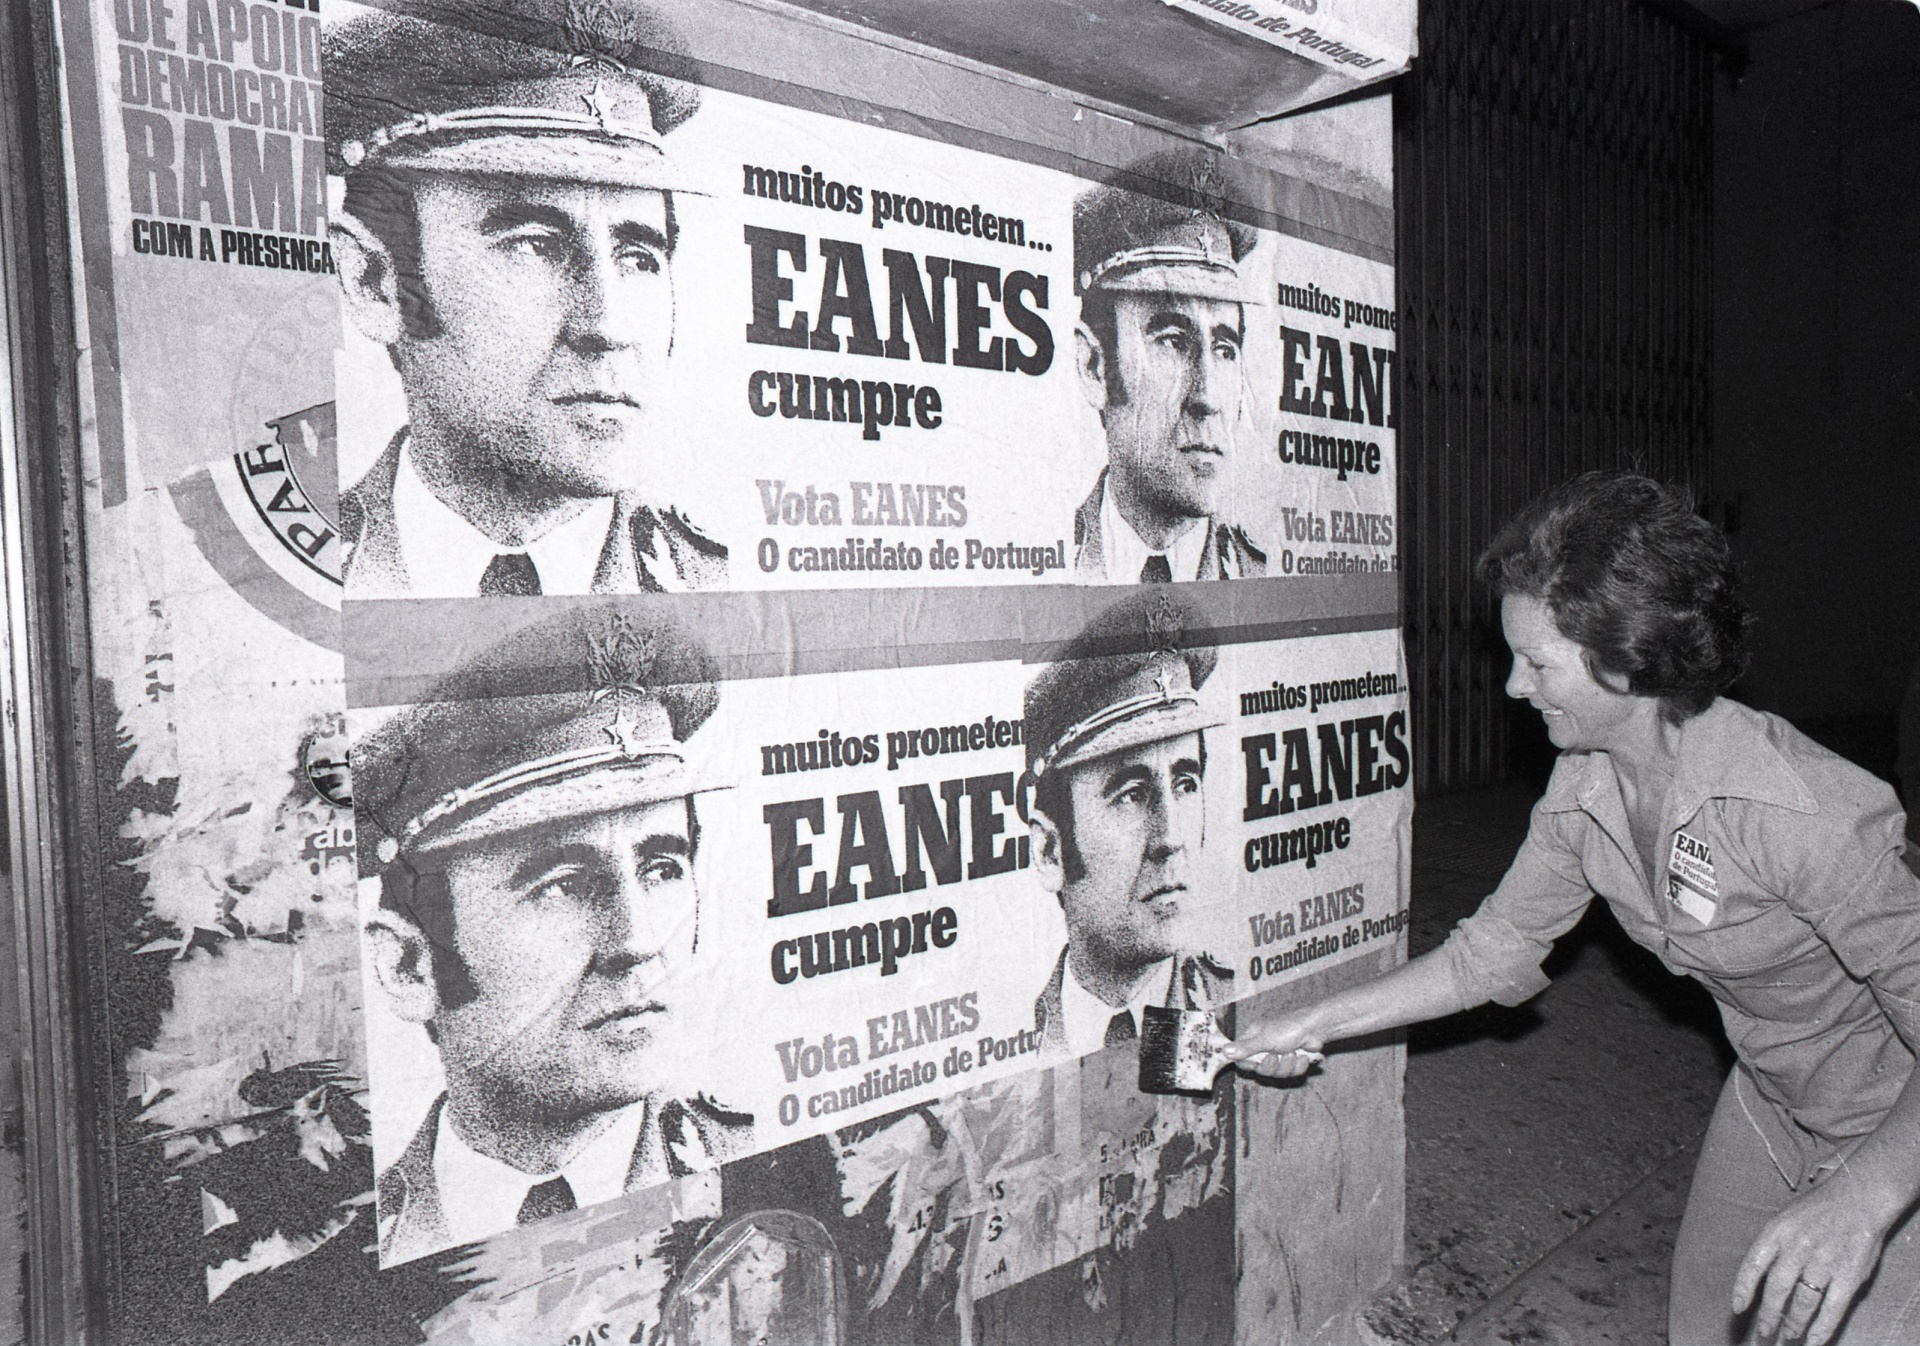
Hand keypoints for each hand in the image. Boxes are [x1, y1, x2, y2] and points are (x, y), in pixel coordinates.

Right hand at [1217, 1012, 1326, 1079]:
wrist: (1315, 1029)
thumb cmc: (1288, 1028)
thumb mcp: (1264, 1039)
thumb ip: (1245, 1048)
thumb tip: (1223, 1051)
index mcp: (1253, 1039)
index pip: (1242, 1059)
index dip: (1248, 1065)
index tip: (1255, 1063)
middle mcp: (1264, 1048)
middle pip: (1261, 1070)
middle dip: (1272, 1066)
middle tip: (1277, 1056)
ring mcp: (1279, 1056)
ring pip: (1277, 1074)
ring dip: (1287, 1065)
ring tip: (1294, 1053)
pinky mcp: (1292, 1061)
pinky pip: (1291, 1073)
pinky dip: (1298, 1066)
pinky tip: (1303, 1056)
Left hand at [1732, 1167, 1897, 1344]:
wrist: (1858, 1197)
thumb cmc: (1817, 1210)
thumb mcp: (1785, 1219)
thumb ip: (1773, 1246)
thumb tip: (1758, 1278)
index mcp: (1776, 1232)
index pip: (1753, 1266)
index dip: (1743, 1290)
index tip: (1738, 1309)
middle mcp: (1797, 1247)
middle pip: (1777, 1289)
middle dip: (1768, 1315)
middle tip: (1763, 1333)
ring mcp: (1824, 1262)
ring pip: (1803, 1302)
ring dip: (1793, 1323)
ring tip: (1787, 1336)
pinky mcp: (1849, 1275)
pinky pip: (1833, 1308)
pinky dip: (1822, 1328)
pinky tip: (1813, 1341)